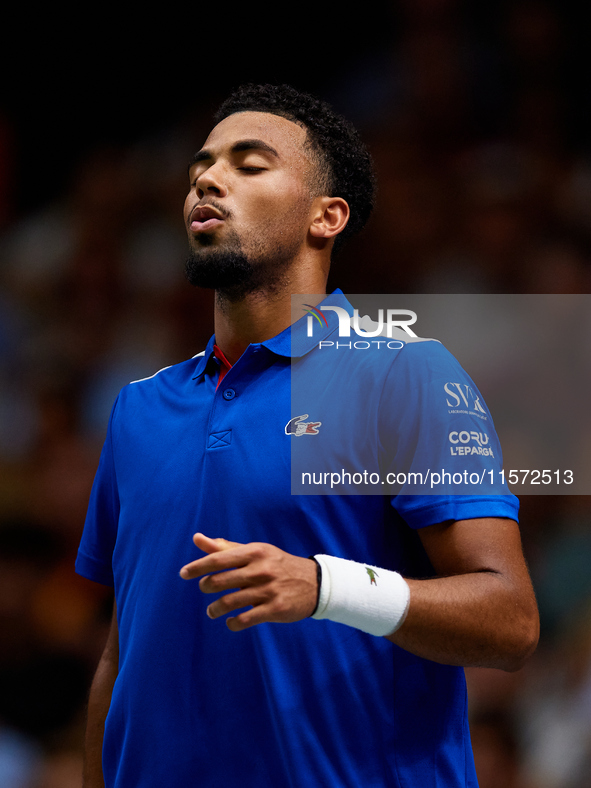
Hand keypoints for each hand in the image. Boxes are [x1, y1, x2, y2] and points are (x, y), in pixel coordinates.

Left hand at [179, 533, 318, 631]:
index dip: (198, 567)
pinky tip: (230, 622)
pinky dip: (232, 623)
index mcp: (254, 552)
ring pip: (229, 602)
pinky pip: (245, 619)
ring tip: (212, 611)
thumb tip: (197, 538)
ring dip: (215, 609)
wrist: (314, 582)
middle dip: (206, 587)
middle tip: (205, 589)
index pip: (219, 559)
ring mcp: (269, 590)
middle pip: (220, 581)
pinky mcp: (275, 609)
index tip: (184, 573)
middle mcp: (261, 569)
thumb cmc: (276, 564)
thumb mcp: (255, 552)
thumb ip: (225, 548)